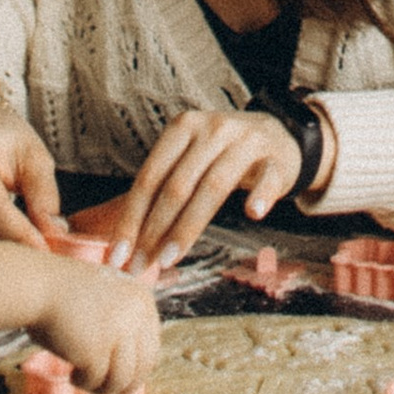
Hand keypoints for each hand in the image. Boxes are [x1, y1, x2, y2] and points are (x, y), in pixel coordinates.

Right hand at [34, 260, 159, 393]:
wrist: (40, 285)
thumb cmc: (66, 294)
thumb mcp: (108, 300)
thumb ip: (125, 326)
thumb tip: (133, 373)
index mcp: (142, 301)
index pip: (151, 349)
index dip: (136, 369)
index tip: (120, 377)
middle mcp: (136, 316)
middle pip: (142, 368)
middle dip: (123, 385)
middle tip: (104, 388)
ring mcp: (118, 333)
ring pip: (121, 381)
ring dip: (102, 388)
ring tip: (84, 381)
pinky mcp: (96, 351)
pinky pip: (96, 381)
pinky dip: (84, 383)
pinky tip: (72, 374)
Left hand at [91, 109, 301, 271]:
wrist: (276, 134)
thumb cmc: (221, 154)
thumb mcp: (189, 157)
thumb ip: (163, 188)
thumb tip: (126, 241)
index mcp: (184, 127)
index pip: (151, 177)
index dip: (132, 218)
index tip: (117, 255)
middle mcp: (212, 130)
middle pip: (178, 185)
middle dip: (154, 231)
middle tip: (140, 265)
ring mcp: (246, 142)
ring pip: (214, 186)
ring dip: (188, 227)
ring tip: (170, 259)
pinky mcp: (276, 158)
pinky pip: (268, 177)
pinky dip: (261, 195)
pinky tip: (251, 213)